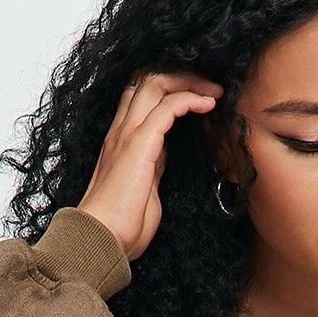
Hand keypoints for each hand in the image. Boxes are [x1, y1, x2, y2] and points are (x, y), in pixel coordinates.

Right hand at [76, 69, 224, 263]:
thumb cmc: (122, 226)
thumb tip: (164, 157)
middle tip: (212, 88)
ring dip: (190, 82)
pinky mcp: (139, 144)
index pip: (142, 96)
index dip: (171, 88)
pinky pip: (167, 107)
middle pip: (148, 80)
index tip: (202, 97)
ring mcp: (128, 135)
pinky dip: (190, 99)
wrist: (102, 240)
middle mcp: (122, 131)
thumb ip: (152, 167)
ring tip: (215, 92)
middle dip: (184, 77)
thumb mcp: (144, 188)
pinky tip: (208, 105)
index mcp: (122, 140)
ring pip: (156, 83)